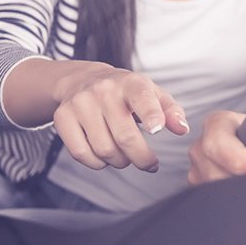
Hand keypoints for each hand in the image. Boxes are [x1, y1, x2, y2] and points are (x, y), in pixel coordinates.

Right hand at [52, 62, 188, 172]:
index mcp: (130, 82)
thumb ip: (171, 111)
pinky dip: (97, 163)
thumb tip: (182, 129)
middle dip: (141, 157)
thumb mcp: (152, 93)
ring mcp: (80, 103)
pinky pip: (81, 153)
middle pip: (124, 136)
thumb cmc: (126, 92)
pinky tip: (106, 157)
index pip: (141, 97)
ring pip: (104, 149)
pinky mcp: (62, 117)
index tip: (157, 129)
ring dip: (120, 161)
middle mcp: (103, 90)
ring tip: (126, 156)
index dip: (151, 114)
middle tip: (150, 164)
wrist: (84, 80)